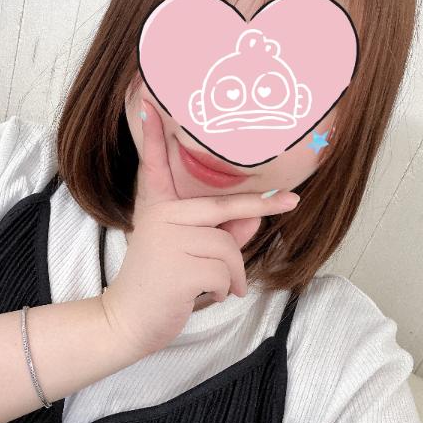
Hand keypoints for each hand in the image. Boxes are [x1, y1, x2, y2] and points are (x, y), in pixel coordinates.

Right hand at [100, 99, 299, 357]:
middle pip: (223, 207)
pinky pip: (227, 274)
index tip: (147, 102)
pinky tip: (203, 296)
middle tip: (293, 201)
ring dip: (232, 275)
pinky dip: (226, 290)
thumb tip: (256, 214)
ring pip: (229, 249)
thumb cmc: (163, 282)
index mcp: (158, 207)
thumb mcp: (192, 251)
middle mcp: (161, 216)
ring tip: (211, 287)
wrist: (129, 321)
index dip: (154, 135)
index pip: (154, 165)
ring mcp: (169, 240)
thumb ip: (224, 231)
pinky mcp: (180, 267)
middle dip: (261, 208)